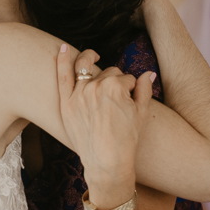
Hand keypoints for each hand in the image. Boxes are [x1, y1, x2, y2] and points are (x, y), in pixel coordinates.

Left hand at [57, 45, 153, 207]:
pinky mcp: (66, 103)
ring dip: (91, 62)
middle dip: (114, 81)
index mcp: (116, 86)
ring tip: (94, 57)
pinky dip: (63, 59)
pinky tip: (63, 48)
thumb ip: (144, 90)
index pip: (125, 78)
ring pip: (88, 70)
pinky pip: (62, 75)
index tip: (130, 101)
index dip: (130, 88)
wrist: (107, 162)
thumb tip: (147, 74)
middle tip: (116, 99)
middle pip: (108, 73)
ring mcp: (78, 93)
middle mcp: (95, 86)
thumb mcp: (142, 113)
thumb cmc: (127, 140)